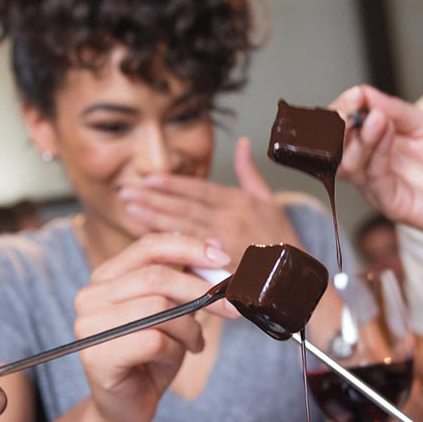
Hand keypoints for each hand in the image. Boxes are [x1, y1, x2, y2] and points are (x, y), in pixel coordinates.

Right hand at [74, 234, 234, 421]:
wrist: (127, 407)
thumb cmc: (150, 357)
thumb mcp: (173, 311)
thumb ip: (187, 279)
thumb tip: (215, 247)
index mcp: (106, 278)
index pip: (148, 247)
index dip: (189, 247)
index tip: (223, 259)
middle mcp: (90, 296)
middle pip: (157, 277)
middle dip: (201, 291)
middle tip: (231, 308)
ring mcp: (89, 326)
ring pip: (159, 309)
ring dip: (189, 328)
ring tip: (194, 343)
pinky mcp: (97, 355)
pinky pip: (153, 340)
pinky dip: (175, 350)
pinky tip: (173, 358)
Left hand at [117, 137, 300, 263]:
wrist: (296, 277)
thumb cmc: (282, 240)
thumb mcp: (270, 200)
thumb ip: (249, 172)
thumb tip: (242, 144)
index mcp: (239, 201)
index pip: (199, 189)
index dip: (172, 184)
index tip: (148, 178)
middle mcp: (230, 219)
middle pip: (184, 206)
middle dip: (152, 198)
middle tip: (126, 191)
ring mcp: (225, 243)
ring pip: (182, 227)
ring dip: (153, 217)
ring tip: (130, 208)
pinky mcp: (222, 267)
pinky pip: (189, 252)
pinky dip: (168, 245)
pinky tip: (147, 239)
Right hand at [329, 85, 422, 248]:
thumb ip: (396, 110)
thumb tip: (363, 92)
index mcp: (375, 141)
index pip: (344, 125)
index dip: (344, 109)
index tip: (355, 95)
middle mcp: (370, 163)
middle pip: (337, 147)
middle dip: (341, 125)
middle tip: (353, 108)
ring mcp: (376, 185)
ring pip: (349, 164)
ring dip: (359, 139)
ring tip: (376, 119)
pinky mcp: (388, 204)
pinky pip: (373, 179)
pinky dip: (376, 154)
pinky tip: (385, 133)